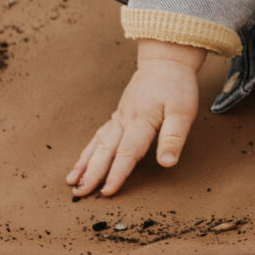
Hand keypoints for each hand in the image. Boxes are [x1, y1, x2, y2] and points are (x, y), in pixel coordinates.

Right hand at [68, 42, 202, 198]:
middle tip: (79, 193)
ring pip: (98, 143)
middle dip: (91, 174)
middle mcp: (125, 121)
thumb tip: (166, 163)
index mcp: (140, 122)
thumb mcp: (183, 111)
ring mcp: (119, 117)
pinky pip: (99, 134)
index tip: (106, 193)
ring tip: (71, 180)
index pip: (126, 154)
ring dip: (84, 163)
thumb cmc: (176, 86)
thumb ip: (173, 138)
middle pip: (105, 151)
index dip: (116, 175)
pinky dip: (88, 149)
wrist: (165, 61)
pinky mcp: (119, 115)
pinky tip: (82, 160)